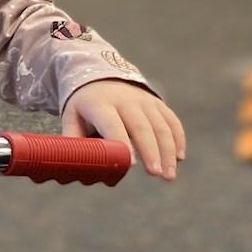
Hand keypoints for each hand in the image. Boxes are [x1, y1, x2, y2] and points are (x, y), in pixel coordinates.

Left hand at [62, 80, 185, 179]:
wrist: (100, 76)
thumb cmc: (84, 106)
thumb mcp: (71, 117)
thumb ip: (73, 141)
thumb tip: (76, 168)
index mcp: (101, 104)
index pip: (113, 124)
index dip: (123, 143)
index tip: (131, 164)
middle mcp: (126, 100)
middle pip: (142, 126)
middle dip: (151, 151)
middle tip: (155, 174)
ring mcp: (144, 101)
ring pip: (161, 125)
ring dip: (168, 151)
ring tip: (169, 176)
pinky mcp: (157, 103)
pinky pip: (172, 121)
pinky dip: (178, 139)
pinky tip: (179, 158)